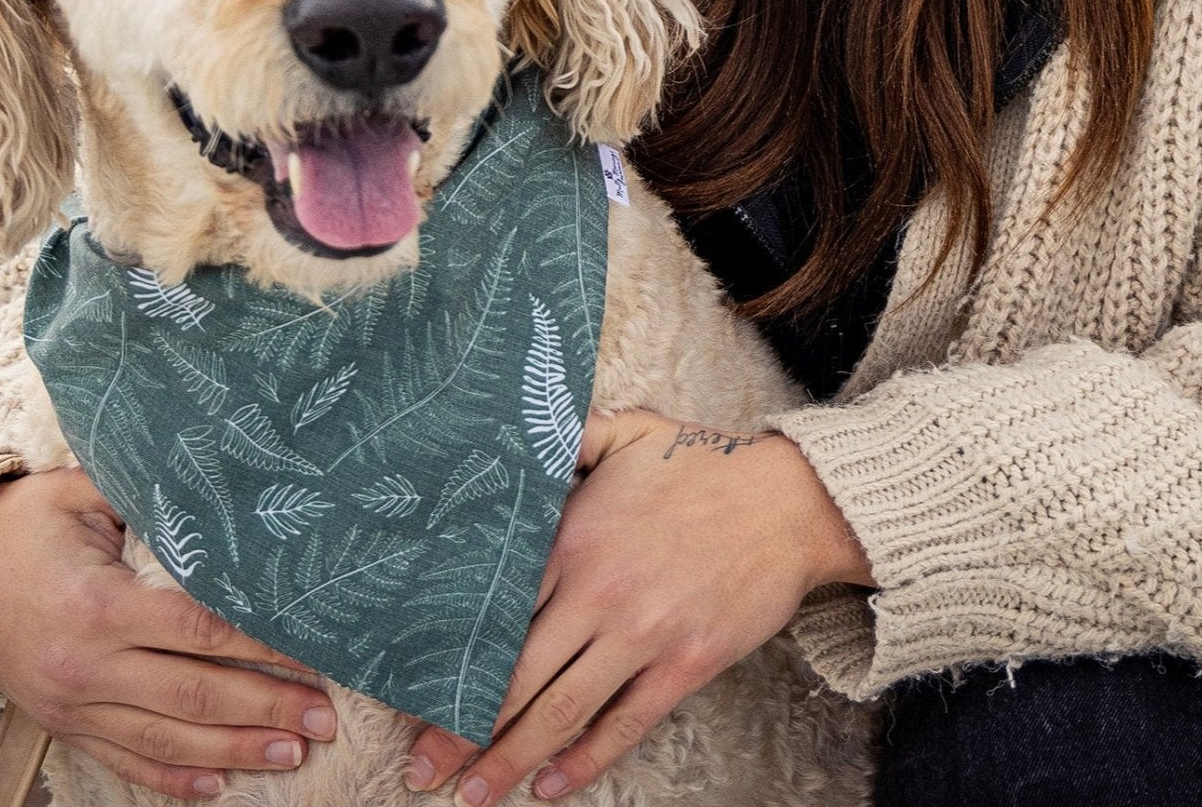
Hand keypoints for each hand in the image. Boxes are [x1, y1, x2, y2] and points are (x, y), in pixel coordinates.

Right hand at [0, 466, 338, 798]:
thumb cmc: (26, 522)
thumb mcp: (82, 492)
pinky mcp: (62, 724)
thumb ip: (149, 497)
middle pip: (193, 693)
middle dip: (265, 707)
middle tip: (326, 717)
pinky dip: (173, 778)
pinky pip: (124, 760)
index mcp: (99, 604)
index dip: (259, 643)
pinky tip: (218, 787)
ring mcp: (73, 705)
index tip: (314, 648)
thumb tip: (224, 487)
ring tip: (294, 752)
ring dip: (234, 749)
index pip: (198, 630)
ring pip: (167, 738)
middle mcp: (87, 667)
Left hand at [404, 409, 869, 803]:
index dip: (452, 657)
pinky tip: (551, 785)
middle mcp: (600, 594)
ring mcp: (644, 634)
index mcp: (574, 540)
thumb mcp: (628, 430)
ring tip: (474, 795)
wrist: (788, 502)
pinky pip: (625, 726)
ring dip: (511, 761)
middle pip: (515, 677)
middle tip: (423, 768)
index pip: (496, 613)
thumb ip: (568, 436)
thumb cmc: (702, 464)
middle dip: (462, 731)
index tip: (413, 692)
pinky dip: (584, 762)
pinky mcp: (686, 664)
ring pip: (562, 712)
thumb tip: (518, 432)